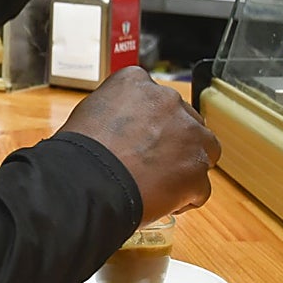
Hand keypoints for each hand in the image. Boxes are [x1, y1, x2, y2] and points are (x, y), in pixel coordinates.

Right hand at [59, 66, 220, 223]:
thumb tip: (127, 123)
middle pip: (185, 121)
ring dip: (185, 165)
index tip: (141, 134)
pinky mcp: (197, 170)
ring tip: (158, 183)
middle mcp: (168, 101)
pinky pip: (199, 186)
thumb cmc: (80, 151)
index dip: (151, 120)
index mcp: (137, 82)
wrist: (86, 181)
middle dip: (174, 140)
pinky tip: (160, 200)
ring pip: (202, 150)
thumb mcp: (91, 110)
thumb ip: (118, 108)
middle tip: (150, 160)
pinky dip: (185, 195)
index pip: (156, 97)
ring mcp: (188, 135)